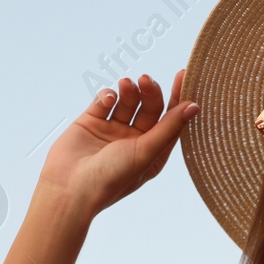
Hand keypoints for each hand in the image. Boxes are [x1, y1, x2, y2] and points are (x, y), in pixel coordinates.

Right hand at [37, 70, 197, 217]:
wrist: (69, 189)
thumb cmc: (111, 178)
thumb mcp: (146, 152)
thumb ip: (169, 128)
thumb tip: (194, 106)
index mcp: (151, 152)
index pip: (170, 120)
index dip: (178, 98)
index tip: (182, 74)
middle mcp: (133, 141)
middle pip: (150, 108)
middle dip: (150, 92)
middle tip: (145, 80)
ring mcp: (112, 131)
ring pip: (127, 101)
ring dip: (129, 90)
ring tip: (126, 85)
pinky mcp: (91, 123)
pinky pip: (104, 101)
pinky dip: (108, 95)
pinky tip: (108, 99)